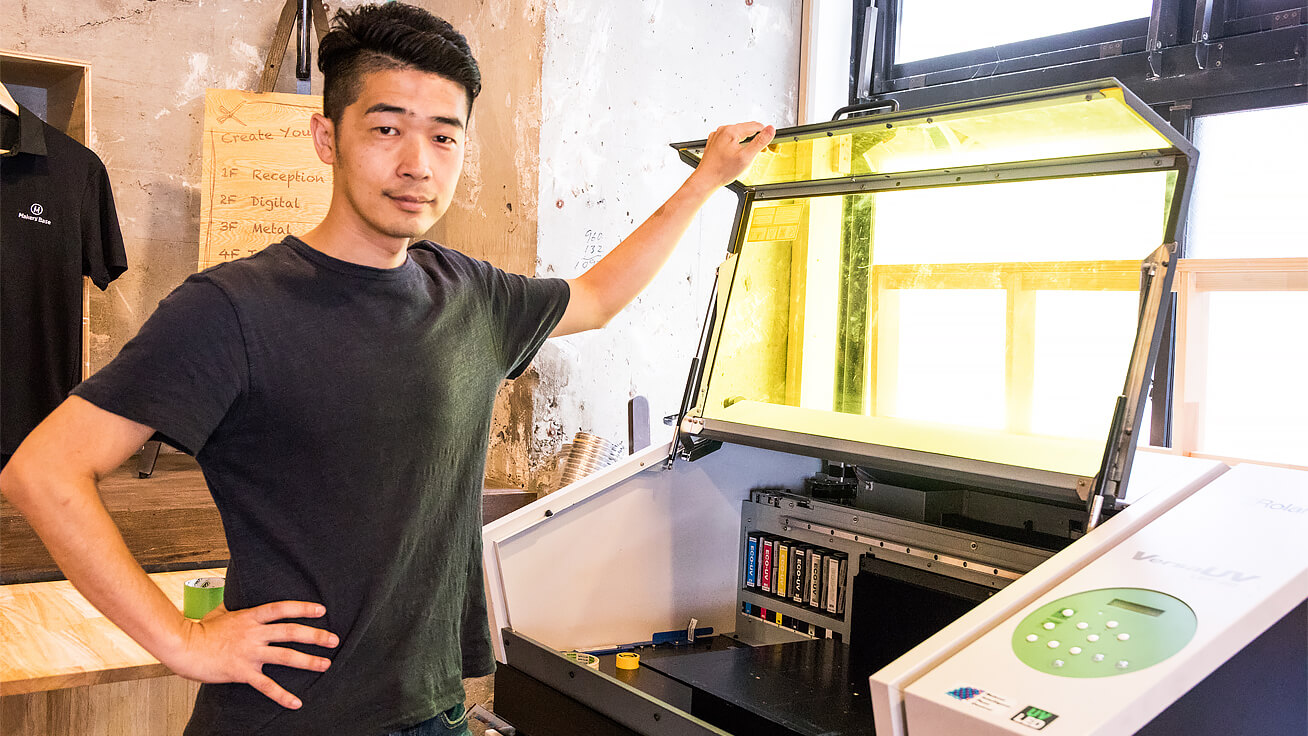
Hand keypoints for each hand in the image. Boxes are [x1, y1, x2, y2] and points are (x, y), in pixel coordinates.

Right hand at [164, 600, 338, 709]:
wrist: (184, 647)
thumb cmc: (200, 629)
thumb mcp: (220, 611)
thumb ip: (235, 607)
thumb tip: (237, 597)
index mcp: (250, 617)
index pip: (282, 609)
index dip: (302, 608)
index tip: (321, 610)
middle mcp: (254, 634)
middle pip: (291, 632)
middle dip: (315, 636)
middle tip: (334, 640)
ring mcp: (250, 653)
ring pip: (285, 656)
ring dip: (308, 661)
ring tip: (326, 664)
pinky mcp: (243, 672)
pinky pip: (267, 686)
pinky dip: (282, 695)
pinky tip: (296, 702)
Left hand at [690, 121, 776, 188]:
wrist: (706, 179)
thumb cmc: (722, 170)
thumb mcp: (746, 157)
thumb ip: (760, 142)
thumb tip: (770, 129)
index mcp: (731, 130)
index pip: (755, 126)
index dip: (764, 134)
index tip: (768, 143)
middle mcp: (723, 130)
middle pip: (746, 129)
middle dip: (755, 138)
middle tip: (761, 150)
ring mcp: (717, 135)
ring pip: (738, 133)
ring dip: (746, 141)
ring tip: (749, 154)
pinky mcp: (714, 142)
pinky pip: (729, 138)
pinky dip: (736, 144)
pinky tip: (737, 154)